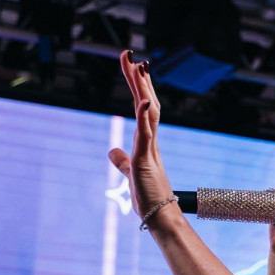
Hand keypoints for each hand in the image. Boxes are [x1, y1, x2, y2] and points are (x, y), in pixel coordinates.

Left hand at [107, 52, 174, 224]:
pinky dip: (145, 115)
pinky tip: (144, 99)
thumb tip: (112, 150)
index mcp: (147, 142)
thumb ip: (121, 160)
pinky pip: (146, 132)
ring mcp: (150, 149)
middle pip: (147, 102)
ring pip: (148, 112)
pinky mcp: (146, 159)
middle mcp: (151, 141)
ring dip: (143, 88)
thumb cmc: (149, 199)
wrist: (162, 218)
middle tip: (132, 55)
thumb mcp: (130, 174)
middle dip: (138, 79)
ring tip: (140, 66)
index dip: (138, 87)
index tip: (133, 66)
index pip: (142, 108)